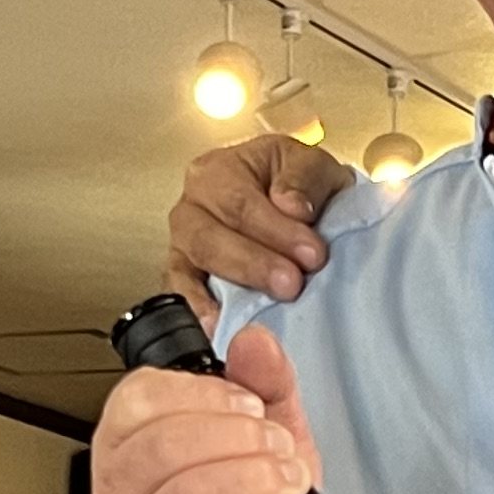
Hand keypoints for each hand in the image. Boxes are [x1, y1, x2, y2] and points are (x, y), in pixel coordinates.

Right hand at [89, 323, 318, 493]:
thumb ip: (263, 377)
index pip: (142, 400)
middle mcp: (119, 488)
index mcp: (126, 435)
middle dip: (240, 441)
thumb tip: (254, 343)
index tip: (251, 405)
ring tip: (286, 483)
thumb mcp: (262, 423)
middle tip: (279, 448)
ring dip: (253, 484)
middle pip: (166, 448)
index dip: (208, 396)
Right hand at [167, 134, 353, 303]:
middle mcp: (192, 206)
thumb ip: (304, 179)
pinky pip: (181, 293)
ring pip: (193, 267)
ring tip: (259, 312)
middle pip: (210, 237)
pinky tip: (217, 328)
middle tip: (291, 284)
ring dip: (230, 290)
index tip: (313, 254)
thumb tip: (293, 207)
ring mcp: (183, 245)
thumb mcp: (311, 164)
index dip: (276, 231)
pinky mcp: (184, 277)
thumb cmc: (298, 183)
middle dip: (253, 264)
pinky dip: (197, 310)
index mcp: (219, 170)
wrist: (299, 203)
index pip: (241, 203)